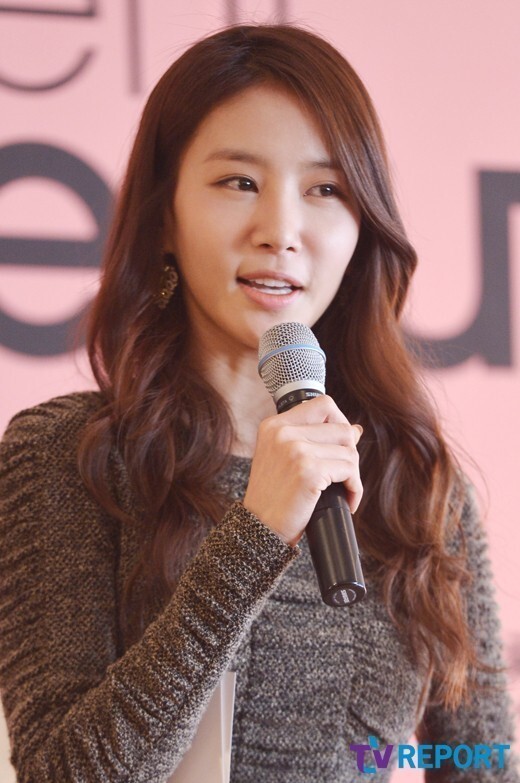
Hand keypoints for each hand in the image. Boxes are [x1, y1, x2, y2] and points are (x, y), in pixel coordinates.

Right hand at [243, 395, 362, 546]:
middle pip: (342, 428)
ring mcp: (296, 449)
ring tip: (342, 489)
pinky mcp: (309, 470)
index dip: (340, 422)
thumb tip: (355, 430)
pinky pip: (350, 470)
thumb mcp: (282, 458)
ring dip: (352, 474)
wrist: (260, 528)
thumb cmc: (274, 497)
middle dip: (349, 454)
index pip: (323, 405)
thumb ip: (311, 439)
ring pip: (349, 450)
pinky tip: (347, 499)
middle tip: (341, 475)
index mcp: (274, 426)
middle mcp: (283, 432)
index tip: (340, 445)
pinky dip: (354, 488)